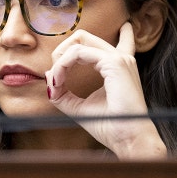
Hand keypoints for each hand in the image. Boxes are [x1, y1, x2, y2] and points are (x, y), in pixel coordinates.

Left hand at [44, 22, 166, 158]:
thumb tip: (49, 76)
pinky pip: (78, 53)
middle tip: (54, 73)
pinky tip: (58, 80)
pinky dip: (63, 65)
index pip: (95, 44)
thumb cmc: (109, 125)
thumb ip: (62, 92)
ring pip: (78, 43)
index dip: (67, 57)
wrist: (128, 140)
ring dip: (60, 60)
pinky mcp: (114, 63)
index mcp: (115, 66)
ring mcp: (118, 59)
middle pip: (82, 37)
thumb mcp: (78, 106)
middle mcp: (119, 59)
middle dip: (61, 51)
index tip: (57, 80)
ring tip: (56, 80)